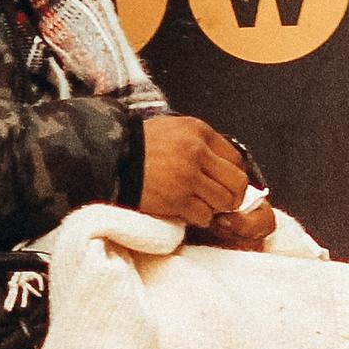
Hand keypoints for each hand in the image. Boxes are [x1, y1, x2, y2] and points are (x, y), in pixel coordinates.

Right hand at [136, 115, 272, 245]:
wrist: (110, 158)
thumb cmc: (140, 145)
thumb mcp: (173, 129)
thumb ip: (199, 142)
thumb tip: (224, 165)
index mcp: (198, 131)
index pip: (236, 158)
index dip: (234, 175)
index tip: (226, 184)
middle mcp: (197, 152)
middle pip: (237, 182)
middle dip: (233, 196)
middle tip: (221, 201)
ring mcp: (187, 177)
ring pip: (223, 202)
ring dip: (214, 208)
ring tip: (200, 205)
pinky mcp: (176, 199)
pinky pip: (203, 216)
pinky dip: (198, 218)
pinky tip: (187, 212)